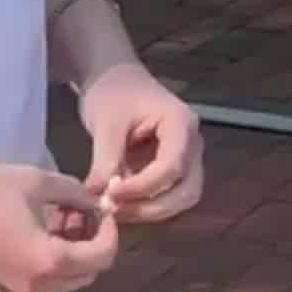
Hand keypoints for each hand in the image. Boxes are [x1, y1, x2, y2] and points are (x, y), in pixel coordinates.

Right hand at [0, 158, 119, 291]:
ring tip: (61, 217)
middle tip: (84, 214)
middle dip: (93, 246)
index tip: (104, 210)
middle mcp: (33, 286)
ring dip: (71, 254)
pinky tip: (37, 229)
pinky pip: (36, 280)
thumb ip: (74, 194)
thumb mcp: (34, 180)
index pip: (101, 258)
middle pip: (85, 276)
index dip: (111, 232)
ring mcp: (12, 291)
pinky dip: (48, 260)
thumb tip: (94, 203)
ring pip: (61, 281)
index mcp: (46, 261)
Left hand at [76, 62, 203, 220]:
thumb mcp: (106, 123)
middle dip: (150, 207)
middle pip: (186, 190)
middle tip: (114, 210)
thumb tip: (98, 198)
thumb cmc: (113, 93)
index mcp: (181, 124)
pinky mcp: (174, 170)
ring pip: (181, 198)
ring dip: (150, 211)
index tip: (110, 194)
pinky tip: (121, 205)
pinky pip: (169, 196)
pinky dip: (147, 206)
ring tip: (115, 209)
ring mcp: (187, 158)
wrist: (114, 80)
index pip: (172, 167)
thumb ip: (105, 161)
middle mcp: (192, 144)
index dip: (142, 187)